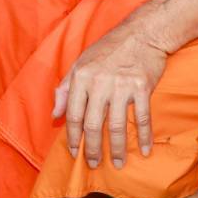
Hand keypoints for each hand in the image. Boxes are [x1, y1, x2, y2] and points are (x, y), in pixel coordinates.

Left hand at [54, 21, 166, 169]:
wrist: (142, 33)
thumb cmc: (109, 48)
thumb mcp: (81, 62)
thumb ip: (65, 89)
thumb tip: (54, 115)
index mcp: (81, 77)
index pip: (73, 114)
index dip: (73, 136)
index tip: (74, 152)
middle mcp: (99, 83)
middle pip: (93, 125)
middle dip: (92, 149)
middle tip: (93, 164)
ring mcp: (122, 86)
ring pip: (117, 126)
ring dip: (116, 149)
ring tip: (116, 163)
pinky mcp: (142, 88)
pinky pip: (141, 119)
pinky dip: (143, 137)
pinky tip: (143, 151)